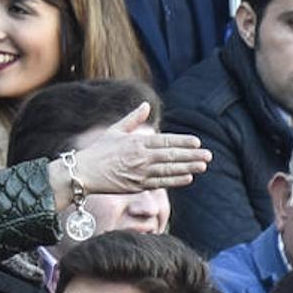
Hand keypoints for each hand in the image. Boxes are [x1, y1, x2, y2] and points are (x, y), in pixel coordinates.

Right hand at [68, 103, 210, 194]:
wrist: (84, 173)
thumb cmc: (98, 151)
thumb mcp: (114, 130)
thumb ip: (133, 119)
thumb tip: (145, 106)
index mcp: (136, 142)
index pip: (165, 141)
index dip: (182, 141)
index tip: (197, 142)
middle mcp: (140, 157)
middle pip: (171, 155)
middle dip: (191, 155)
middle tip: (208, 155)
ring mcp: (140, 173)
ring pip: (169, 169)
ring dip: (188, 167)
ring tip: (202, 166)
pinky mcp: (137, 186)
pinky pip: (161, 183)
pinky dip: (175, 180)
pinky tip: (187, 178)